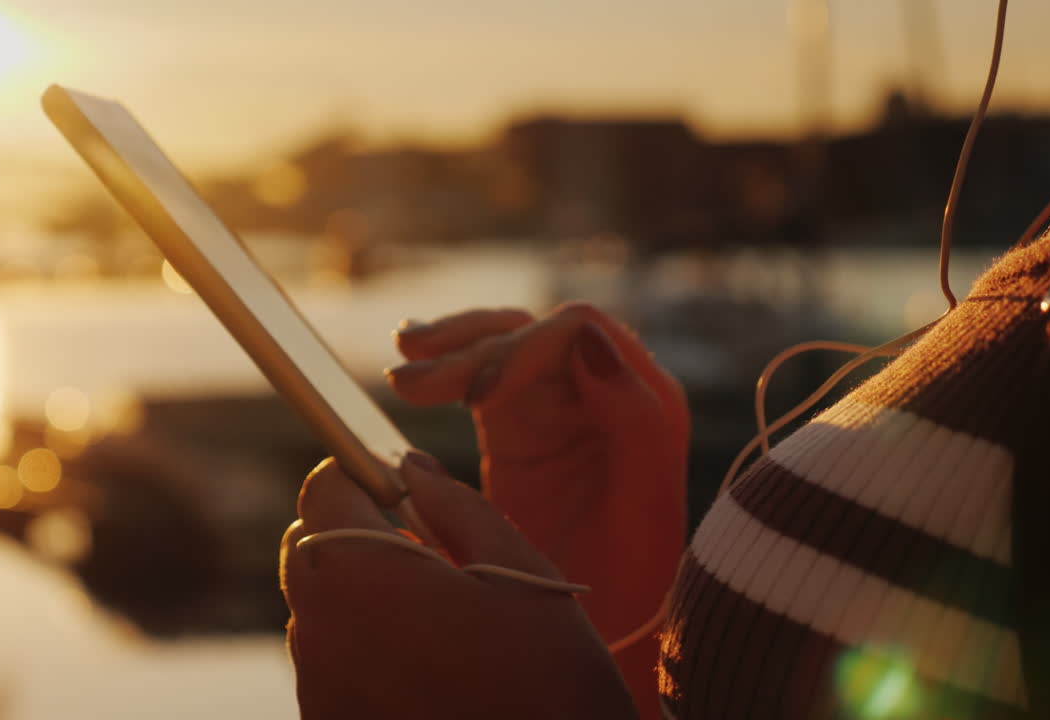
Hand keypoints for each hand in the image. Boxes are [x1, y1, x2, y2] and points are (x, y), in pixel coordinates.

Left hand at [280, 455, 635, 719]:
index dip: (360, 474)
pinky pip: (327, 666)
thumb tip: (412, 468)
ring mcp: (318, 690)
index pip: (323, 491)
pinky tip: (424, 670)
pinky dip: (359, 650)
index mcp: (362, 574)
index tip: (399, 484)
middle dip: (354, 532)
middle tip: (426, 550)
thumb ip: (455, 506)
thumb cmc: (548, 679)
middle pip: (307, 548)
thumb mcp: (517, 572)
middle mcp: (320, 631)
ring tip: (434, 620)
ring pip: (317, 609)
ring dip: (357, 594)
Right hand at [387, 303, 688, 714]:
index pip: (575, 332)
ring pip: (499, 344)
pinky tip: (409, 364)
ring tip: (403, 368)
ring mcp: (556, 406)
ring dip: (450, 348)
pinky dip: (446, 365)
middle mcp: (601, 389)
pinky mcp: (519, 428)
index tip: (477, 394)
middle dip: (469, 350)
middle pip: (527, 333)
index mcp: (643, 399)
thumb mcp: (647, 504)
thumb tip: (588, 337)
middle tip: (411, 388)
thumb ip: (635, 417)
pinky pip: (481, 378)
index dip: (521, 348)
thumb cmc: (639, 581)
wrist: (614, 632)